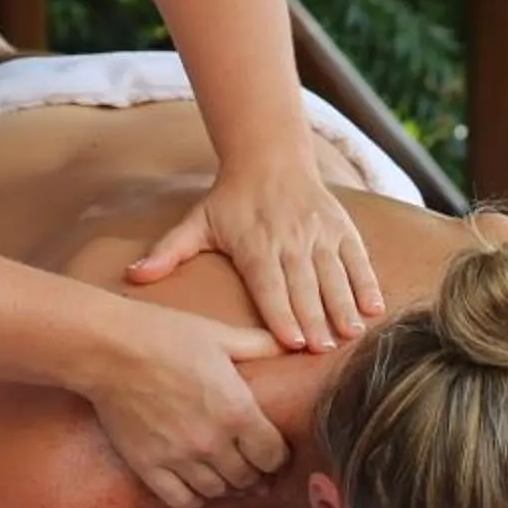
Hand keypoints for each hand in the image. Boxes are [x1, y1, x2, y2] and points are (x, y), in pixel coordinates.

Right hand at [87, 309, 288, 507]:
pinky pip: (181, 500)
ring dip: (228, 486)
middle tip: (255, 468)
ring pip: (217, 491)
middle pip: (248, 477)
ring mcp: (179, 459)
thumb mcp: (220, 335)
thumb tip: (294, 345)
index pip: (273, 455)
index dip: (278, 457)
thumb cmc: (166, 335)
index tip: (276, 453)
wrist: (109, 349)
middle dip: (256, 473)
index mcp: (237, 411)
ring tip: (229, 477)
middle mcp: (213, 443)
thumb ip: (259, 346)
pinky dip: (194, 497)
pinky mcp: (149, 467)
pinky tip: (198, 486)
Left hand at [129, 148, 384, 350]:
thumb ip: (168, 253)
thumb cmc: (230, 201)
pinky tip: (374, 309)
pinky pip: (357, 258)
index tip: (292, 342)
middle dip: (315, 318)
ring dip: (344, 304)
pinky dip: (367, 282)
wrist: (269, 157)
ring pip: (334, 273)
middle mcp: (290, 238)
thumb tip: (133, 276)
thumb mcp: (197, 223)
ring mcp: (319, 231)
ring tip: (350, 334)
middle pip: (304, 284)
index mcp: (255, 243)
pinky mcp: (341, 227)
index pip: (270, 283)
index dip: (282, 312)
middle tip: (323, 351)